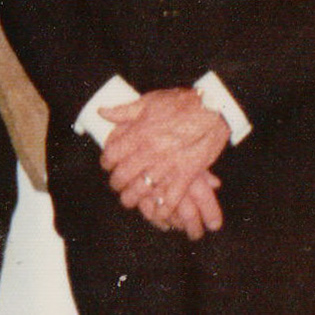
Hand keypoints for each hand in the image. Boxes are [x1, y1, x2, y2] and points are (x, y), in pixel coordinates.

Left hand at [100, 88, 229, 233]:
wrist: (212, 109)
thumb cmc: (180, 103)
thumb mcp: (148, 101)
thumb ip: (124, 111)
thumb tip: (102, 112)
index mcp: (138, 133)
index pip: (112, 154)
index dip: (106, 162)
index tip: (107, 165)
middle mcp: (150, 151)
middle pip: (124, 175)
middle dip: (117, 183)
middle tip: (117, 185)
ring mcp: (168, 164)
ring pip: (143, 189)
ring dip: (134, 198)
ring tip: (129, 200)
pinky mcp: (186, 174)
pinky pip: (171, 197)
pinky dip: (163, 208)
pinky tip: (158, 213)